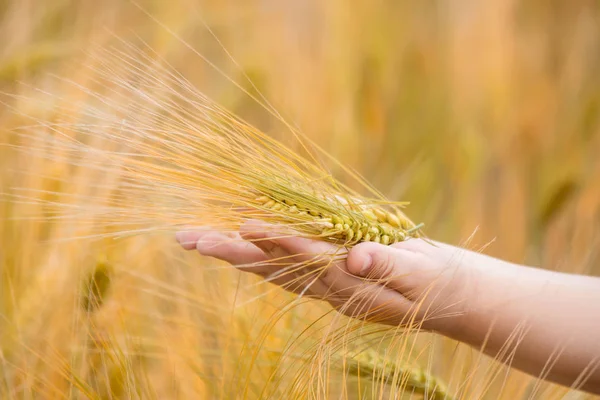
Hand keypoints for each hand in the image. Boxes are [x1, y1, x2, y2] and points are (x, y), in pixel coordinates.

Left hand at [176, 220, 471, 331]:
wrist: (440, 295)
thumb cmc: (433, 282)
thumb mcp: (416, 274)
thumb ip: (386, 265)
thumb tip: (355, 258)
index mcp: (348, 285)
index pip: (304, 260)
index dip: (277, 242)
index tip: (245, 227)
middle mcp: (326, 287)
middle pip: (271, 268)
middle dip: (231, 251)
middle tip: (189, 238)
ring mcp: (324, 284)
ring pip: (272, 269)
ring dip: (235, 254)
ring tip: (198, 240)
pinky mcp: (328, 277)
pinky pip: (287, 268)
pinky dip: (261, 256)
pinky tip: (238, 247)